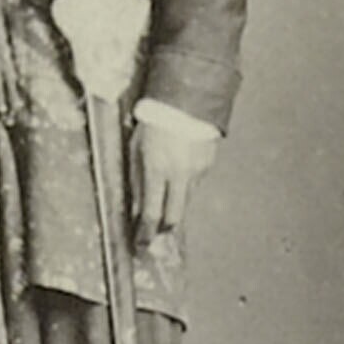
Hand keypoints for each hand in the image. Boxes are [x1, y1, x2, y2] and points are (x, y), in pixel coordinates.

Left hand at [129, 111, 219, 248]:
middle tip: (154, 232)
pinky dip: (184, 185)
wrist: (185, 99)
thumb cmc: (153, 122)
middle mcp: (179, 174)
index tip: (140, 245)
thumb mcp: (136, 150)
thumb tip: (135, 210)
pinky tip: (178, 170)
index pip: (150, 213)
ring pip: (185, 202)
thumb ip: (136, 181)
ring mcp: (196, 171)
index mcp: (157, 169)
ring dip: (173, 205)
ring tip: (164, 195)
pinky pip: (194, 184)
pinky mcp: (208, 165)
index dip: (144, 233)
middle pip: (174, 217)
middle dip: (163, 229)